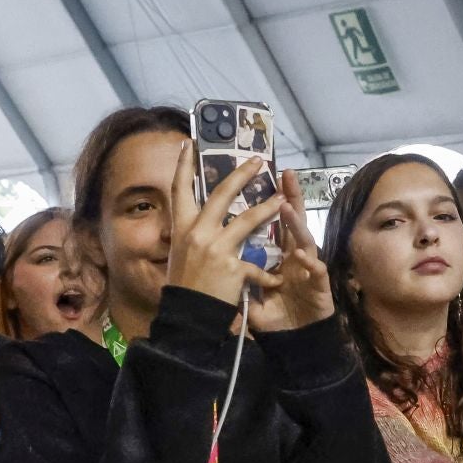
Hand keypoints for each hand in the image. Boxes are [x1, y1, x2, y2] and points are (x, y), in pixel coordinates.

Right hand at [166, 145, 284, 307]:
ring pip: (248, 220)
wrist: (186, 318)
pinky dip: (268, 274)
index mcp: (181, 229)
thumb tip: (200, 220)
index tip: (187, 144)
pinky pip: (256, 266)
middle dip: (241, 174)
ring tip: (283, 199)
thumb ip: (192, 235)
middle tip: (257, 161)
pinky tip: (277, 280)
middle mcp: (197, 233)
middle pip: (221, 194)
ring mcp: (215, 249)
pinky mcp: (232, 267)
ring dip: (268, 208)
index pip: (179, 190)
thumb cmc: (184, 287)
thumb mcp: (181, 255)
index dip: (182, 166)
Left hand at [247, 171, 334, 333]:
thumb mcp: (250, 293)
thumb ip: (239, 274)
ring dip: (296, 224)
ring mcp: (308, 269)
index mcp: (278, 255)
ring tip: (287, 206)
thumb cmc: (277, 316)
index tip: (261, 179)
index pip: (272, 223)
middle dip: (290, 197)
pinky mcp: (319, 287)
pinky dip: (309, 263)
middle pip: (292, 222)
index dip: (269, 201)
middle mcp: (294, 256)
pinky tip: (302, 255)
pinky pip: (316, 271)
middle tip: (286, 173)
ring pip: (305, 240)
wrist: (296, 342)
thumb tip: (216, 258)